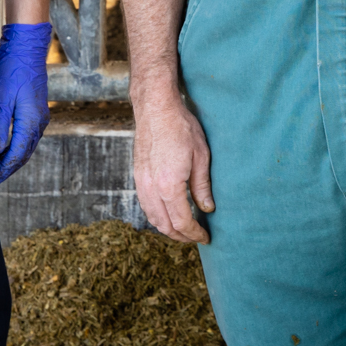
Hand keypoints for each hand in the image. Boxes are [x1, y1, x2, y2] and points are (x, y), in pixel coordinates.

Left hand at [0, 22, 50, 187]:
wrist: (27, 48)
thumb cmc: (12, 69)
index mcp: (31, 120)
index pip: (17, 154)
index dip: (2, 170)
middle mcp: (39, 122)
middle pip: (24, 154)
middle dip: (6, 169)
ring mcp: (40, 117)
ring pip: (26, 147)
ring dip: (11, 160)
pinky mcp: (36, 111)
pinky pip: (27, 137)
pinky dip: (15, 148)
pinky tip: (3, 150)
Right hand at [132, 88, 213, 243]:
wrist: (156, 108)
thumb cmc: (181, 127)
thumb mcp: (201, 155)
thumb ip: (202, 186)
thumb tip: (207, 209)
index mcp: (169, 185)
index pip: (182, 222)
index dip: (194, 234)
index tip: (206, 237)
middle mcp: (151, 188)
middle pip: (165, 225)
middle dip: (181, 236)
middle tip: (197, 237)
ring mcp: (141, 182)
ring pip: (152, 218)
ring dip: (168, 228)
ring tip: (185, 229)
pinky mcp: (137, 176)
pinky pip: (146, 205)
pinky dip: (157, 216)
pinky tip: (169, 213)